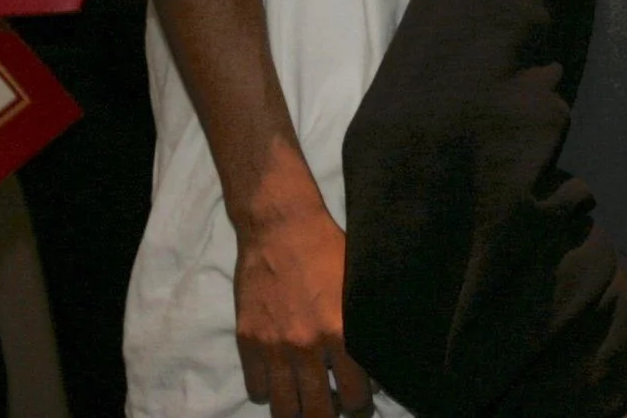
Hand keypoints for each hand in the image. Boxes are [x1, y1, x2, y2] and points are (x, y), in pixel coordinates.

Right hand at [234, 199, 374, 417]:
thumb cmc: (327, 250)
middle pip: (318, 411)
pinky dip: (268, 391)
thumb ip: (364, 324)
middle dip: (329, 416)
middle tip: (334, 410)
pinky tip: (280, 381)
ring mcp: (273, 346)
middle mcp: (306, 346)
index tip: (360, 404)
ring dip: (297, 412)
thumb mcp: (357, 285)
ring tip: (306, 405)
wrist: (280, 227)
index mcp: (341, 331)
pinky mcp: (247, 341)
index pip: (355, 394)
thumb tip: (379, 355)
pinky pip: (256, 388)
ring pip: (284, 408)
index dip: (360, 405)